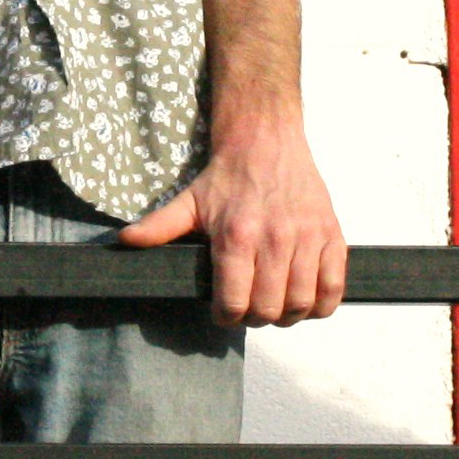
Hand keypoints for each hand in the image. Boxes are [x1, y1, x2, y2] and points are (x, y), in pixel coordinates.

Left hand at [120, 118, 347, 326]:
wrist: (267, 140)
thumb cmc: (229, 176)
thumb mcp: (189, 201)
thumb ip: (159, 227)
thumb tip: (124, 243)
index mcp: (236, 236)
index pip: (235, 303)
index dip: (226, 317)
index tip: (224, 311)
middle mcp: (274, 239)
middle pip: (268, 310)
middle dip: (254, 318)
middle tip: (248, 308)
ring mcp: (307, 238)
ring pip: (301, 304)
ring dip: (286, 315)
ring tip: (275, 305)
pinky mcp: (332, 236)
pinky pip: (334, 287)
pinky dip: (322, 304)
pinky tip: (306, 299)